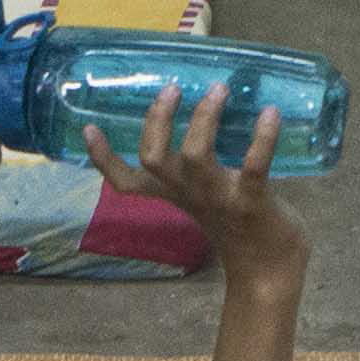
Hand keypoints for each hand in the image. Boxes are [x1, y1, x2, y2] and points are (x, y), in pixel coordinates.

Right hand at [84, 84, 305, 282]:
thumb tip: (209, 114)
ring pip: (195, 155)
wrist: (267, 272)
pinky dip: (262, 138)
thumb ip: (197, 170)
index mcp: (173, 194)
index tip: (89, 128)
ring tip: (218, 89)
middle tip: (173, 88)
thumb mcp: (205, 199)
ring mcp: (218, 198)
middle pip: (153, 158)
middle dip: (158, 119)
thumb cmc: (238, 228)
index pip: (126, 182)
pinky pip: (254, 166)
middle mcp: (188, 194)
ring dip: (205, 118)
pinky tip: (270, 113)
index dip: (104, 159)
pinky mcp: (252, 202)